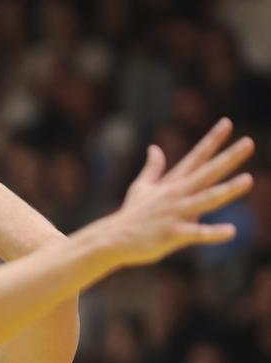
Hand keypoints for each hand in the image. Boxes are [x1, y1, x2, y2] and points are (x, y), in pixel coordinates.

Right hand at [104, 118, 253, 265]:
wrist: (113, 239)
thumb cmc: (130, 215)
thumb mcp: (140, 187)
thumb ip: (152, 168)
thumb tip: (154, 147)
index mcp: (171, 183)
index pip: (196, 157)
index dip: (212, 140)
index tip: (227, 122)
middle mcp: (176, 195)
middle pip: (207, 173)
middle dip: (228, 158)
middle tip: (249, 142)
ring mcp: (175, 214)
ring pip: (206, 200)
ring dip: (227, 190)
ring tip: (249, 180)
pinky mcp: (172, 234)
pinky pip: (196, 234)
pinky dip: (213, 233)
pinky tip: (232, 231)